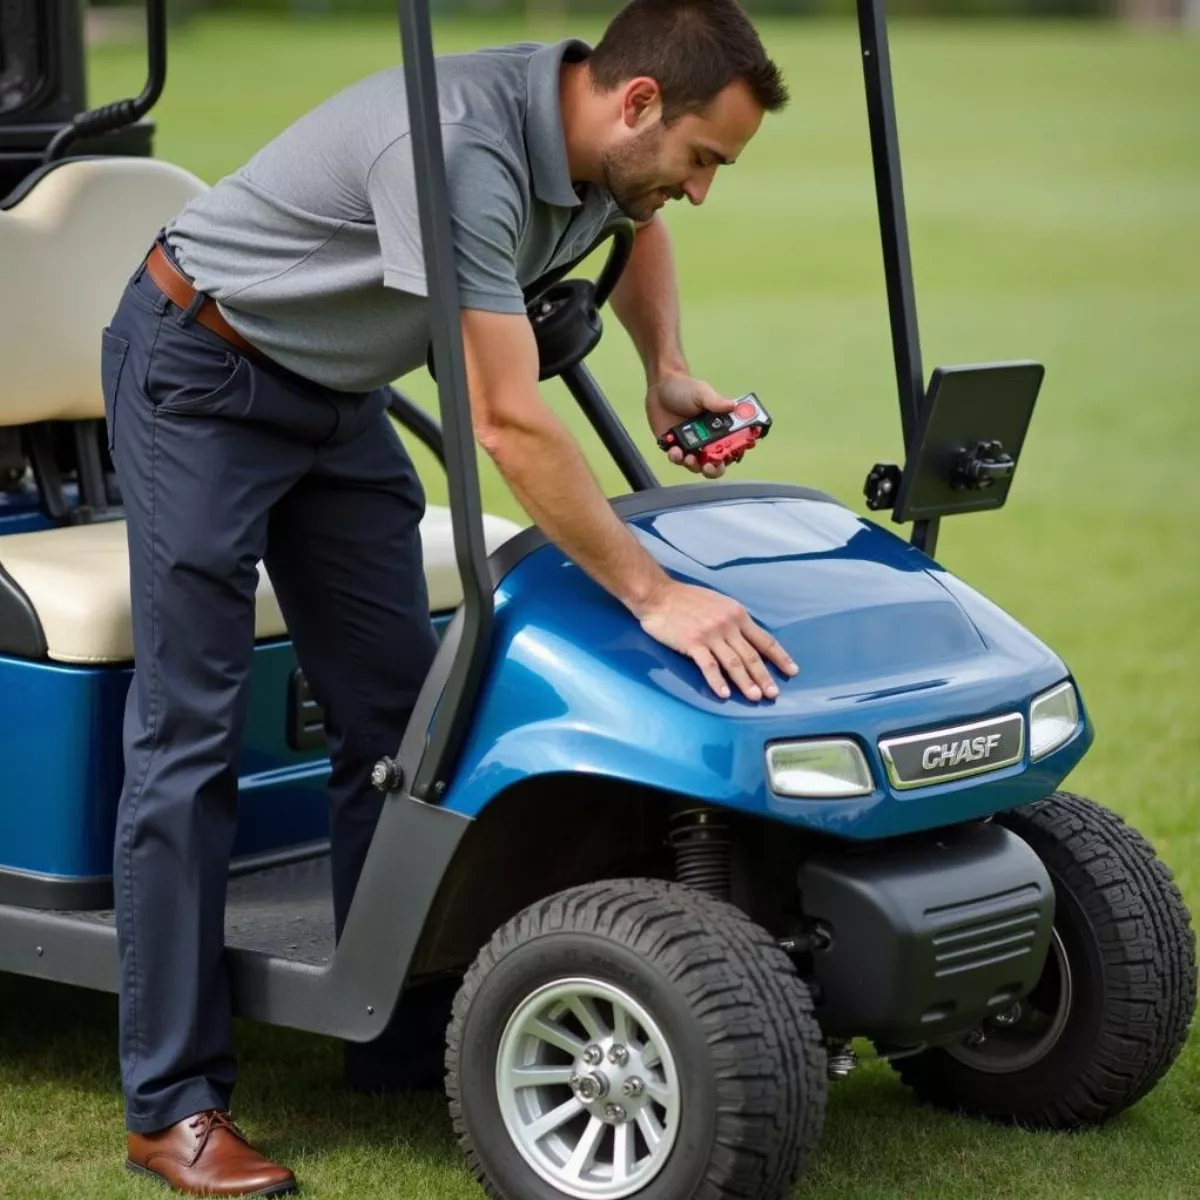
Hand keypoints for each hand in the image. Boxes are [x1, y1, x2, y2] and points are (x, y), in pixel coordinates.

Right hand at [637, 579, 798, 700]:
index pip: (764, 639)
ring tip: (756, 697)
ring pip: (734, 663)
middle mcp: (728, 624)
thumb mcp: (719, 603)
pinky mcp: (692, 643)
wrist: (658, 594)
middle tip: (774, 694)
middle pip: (751, 655)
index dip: (780, 657)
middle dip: (765, 676)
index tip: (792, 670)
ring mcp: (710, 634)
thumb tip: (747, 638)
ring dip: (746, 682)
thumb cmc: (686, 599)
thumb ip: (733, 620)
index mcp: (737, 614)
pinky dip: (717, 681)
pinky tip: (724, 694)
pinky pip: (708, 666)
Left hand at [646, 372, 735, 478]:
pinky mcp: (673, 447)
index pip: (732, 446)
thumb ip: (716, 402)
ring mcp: (690, 445)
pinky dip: (676, 458)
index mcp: (719, 428)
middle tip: (709, 467)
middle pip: (715, 463)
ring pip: (696, 465)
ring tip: (689, 458)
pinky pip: (677, 459)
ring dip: (694, 466)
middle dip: (714, 470)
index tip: (732, 455)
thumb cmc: (685, 388)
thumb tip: (733, 406)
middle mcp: (706, 440)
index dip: (734, 454)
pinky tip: (674, 450)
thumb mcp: (702, 392)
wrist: (660, 387)